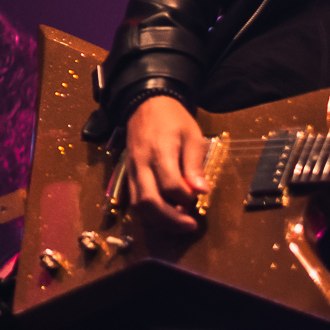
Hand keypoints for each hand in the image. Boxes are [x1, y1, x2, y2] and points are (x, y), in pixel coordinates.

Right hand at [125, 94, 209, 233]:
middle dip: (170, 219)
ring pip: (138, 205)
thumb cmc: (173, 119)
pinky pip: (134, 200)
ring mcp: (131, 170)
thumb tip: (201, 191)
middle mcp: (141, 165)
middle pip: (149, 201)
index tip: (199, 197)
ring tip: (179, 223)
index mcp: (159, 152)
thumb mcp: (192, 136)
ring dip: (159, 220)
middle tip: (190, 225)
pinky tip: (165, 214)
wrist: (145, 104)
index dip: (186, 197)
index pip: (170, 185)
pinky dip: (149, 212)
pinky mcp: (127, 174)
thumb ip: (194, 164)